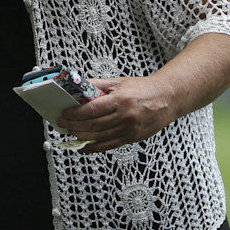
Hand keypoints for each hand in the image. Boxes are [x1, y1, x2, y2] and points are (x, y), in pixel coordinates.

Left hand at [56, 76, 173, 152]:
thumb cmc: (142, 88)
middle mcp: (125, 116)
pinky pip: (109, 146)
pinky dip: (93, 148)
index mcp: (121, 100)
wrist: (167, 98)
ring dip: (81, 137)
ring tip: (69, 133)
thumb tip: (78, 88)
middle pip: (93, 125)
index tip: (64, 114)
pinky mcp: (132, 138)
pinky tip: (83, 146)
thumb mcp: (119, 82)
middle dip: (74, 126)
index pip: (92, 110)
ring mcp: (129, 129)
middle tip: (62, 124)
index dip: (75, 114)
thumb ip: (98, 85)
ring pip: (99, 137)